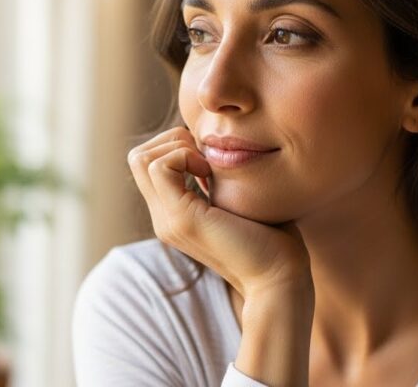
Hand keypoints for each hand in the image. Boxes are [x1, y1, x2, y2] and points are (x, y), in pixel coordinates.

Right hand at [127, 125, 311, 297]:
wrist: (279, 275)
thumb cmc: (272, 236)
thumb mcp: (236, 199)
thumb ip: (218, 179)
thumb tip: (213, 149)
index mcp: (175, 214)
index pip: (148, 163)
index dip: (177, 146)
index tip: (211, 159)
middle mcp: (164, 218)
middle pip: (138, 157)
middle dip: (173, 141)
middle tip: (207, 157)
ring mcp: (168, 221)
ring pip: (141, 158)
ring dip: (177, 147)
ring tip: (207, 165)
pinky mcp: (181, 219)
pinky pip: (160, 167)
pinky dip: (185, 156)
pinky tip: (210, 172)